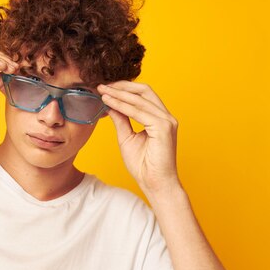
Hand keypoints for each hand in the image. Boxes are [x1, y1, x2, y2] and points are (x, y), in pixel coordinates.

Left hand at [97, 81, 181, 196]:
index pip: (142, 95)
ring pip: (140, 99)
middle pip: (144, 90)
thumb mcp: (126, 137)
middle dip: (121, 86)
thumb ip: (121, 119)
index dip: (123, 89)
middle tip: (102, 86)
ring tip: (102, 92)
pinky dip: (122, 105)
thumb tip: (110, 105)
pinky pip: (139, 112)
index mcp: (159, 118)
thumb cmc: (143, 165)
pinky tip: (109, 102)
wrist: (154, 184)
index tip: (105, 88)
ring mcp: (166, 121)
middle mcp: (166, 117)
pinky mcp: (163, 128)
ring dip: (119, 94)